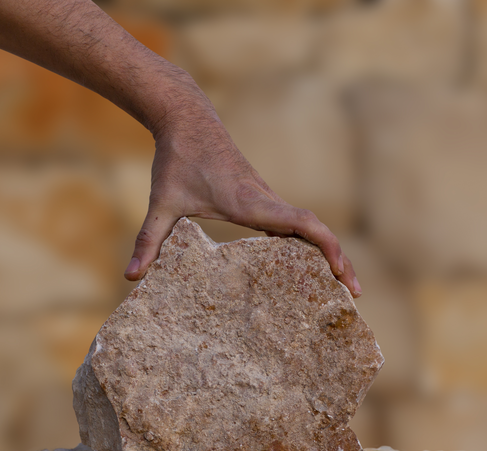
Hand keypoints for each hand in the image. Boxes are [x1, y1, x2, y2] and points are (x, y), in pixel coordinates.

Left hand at [124, 104, 361, 297]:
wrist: (186, 120)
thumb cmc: (176, 160)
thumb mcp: (161, 204)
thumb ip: (148, 242)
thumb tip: (131, 279)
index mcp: (251, 203)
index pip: (303, 225)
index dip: (328, 249)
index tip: (344, 274)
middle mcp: (266, 199)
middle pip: (317, 231)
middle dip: (339, 260)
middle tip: (355, 294)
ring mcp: (266, 198)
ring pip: (309, 226)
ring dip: (328, 252)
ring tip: (341, 285)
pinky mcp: (260, 198)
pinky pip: (292, 223)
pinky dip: (307, 243)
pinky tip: (303, 267)